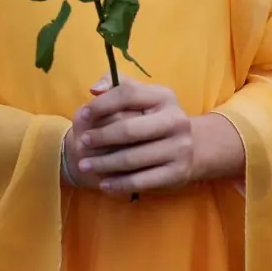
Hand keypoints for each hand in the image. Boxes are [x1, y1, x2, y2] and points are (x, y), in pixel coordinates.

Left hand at [66, 79, 239, 196]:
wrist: (189, 147)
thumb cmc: (151, 118)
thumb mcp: (140, 97)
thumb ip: (115, 86)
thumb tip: (95, 89)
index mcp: (163, 96)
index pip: (127, 94)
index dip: (101, 104)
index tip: (82, 114)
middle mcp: (176, 120)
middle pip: (129, 129)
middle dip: (101, 137)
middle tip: (82, 144)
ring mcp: (180, 148)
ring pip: (133, 158)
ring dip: (104, 163)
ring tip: (85, 165)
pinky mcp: (178, 172)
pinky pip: (143, 180)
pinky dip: (120, 183)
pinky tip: (104, 184)